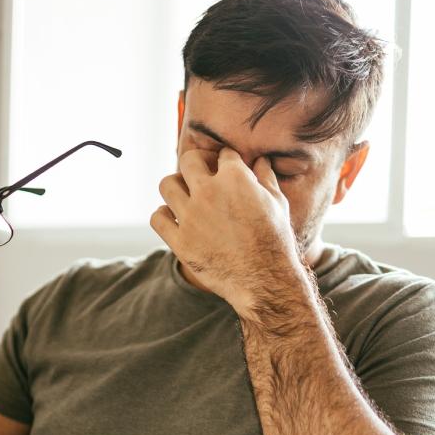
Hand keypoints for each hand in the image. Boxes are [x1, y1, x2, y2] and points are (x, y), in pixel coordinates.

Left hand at [151, 147, 301, 314]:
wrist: (265, 280)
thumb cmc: (275, 241)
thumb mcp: (277, 204)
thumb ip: (265, 178)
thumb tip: (261, 160)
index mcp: (235, 178)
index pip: (223, 154)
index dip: (227, 160)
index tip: (228, 168)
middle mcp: (209, 192)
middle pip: (189, 160)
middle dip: (197, 162)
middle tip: (203, 172)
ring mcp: (191, 217)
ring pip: (167, 185)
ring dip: (175, 185)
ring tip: (185, 193)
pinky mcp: (180, 241)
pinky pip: (157, 218)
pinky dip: (163, 215)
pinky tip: (174, 218)